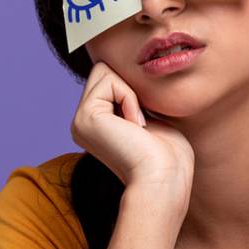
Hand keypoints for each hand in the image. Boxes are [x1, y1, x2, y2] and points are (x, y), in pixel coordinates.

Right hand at [69, 62, 193, 207]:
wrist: (165, 179)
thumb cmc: (168, 155)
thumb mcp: (150, 117)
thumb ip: (134, 96)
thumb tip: (130, 70)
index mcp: (96, 123)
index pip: (110, 77)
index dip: (134, 89)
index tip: (145, 123)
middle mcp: (82, 122)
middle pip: (103, 69)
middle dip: (129, 87)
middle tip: (141, 122)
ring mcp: (80, 120)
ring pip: (104, 70)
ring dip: (130, 93)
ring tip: (137, 125)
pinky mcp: (85, 118)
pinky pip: (110, 81)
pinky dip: (130, 98)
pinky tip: (135, 126)